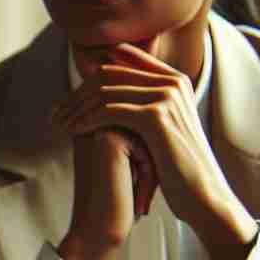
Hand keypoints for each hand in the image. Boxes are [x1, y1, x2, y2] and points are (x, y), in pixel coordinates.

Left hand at [53, 43, 256, 259]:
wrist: (203, 196)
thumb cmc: (179, 169)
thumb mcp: (161, 131)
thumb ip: (141, 107)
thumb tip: (107, 95)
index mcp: (174, 81)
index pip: (122, 63)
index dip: (88, 79)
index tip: (66, 101)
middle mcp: (172, 82)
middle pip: (109, 74)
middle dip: (78, 94)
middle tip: (55, 113)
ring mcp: (167, 97)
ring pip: (106, 91)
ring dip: (77, 108)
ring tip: (59, 124)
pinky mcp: (157, 116)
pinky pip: (110, 110)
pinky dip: (86, 120)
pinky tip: (72, 132)